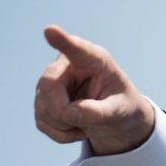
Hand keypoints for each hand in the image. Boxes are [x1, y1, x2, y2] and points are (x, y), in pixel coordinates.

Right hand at [34, 25, 154, 155]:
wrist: (116, 117)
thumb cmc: (122, 106)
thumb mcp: (120, 111)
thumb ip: (99, 112)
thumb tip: (69, 114)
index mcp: (95, 60)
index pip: (77, 49)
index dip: (62, 41)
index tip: (50, 31)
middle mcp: (67, 65)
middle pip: (49, 86)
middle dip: (64, 112)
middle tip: (86, 126)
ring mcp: (51, 82)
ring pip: (43, 108)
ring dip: (66, 126)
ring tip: (88, 122)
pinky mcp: (42, 100)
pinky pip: (42, 123)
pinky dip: (61, 134)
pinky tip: (77, 127)